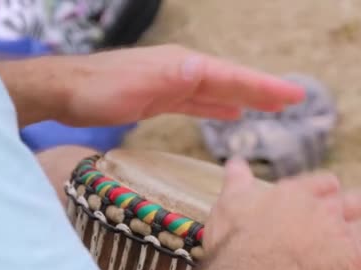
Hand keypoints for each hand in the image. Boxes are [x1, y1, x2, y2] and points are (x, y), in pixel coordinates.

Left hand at [58, 44, 304, 125]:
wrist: (66, 91)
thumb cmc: (100, 89)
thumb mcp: (139, 84)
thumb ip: (174, 78)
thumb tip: (208, 70)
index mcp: (184, 65)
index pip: (233, 75)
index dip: (264, 86)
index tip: (293, 95)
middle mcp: (184, 70)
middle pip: (232, 80)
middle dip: (263, 90)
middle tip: (294, 99)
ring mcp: (174, 82)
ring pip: (219, 91)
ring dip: (245, 98)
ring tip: (271, 106)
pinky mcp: (163, 97)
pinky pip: (199, 102)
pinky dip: (218, 106)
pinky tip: (230, 112)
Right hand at [203, 159, 360, 269]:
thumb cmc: (238, 240)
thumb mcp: (230, 202)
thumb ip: (238, 181)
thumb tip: (236, 162)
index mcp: (298, 194)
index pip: (324, 184)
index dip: (329, 189)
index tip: (330, 193)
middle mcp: (325, 210)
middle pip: (354, 202)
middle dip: (357, 207)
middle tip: (358, 213)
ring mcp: (343, 235)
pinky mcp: (355, 263)